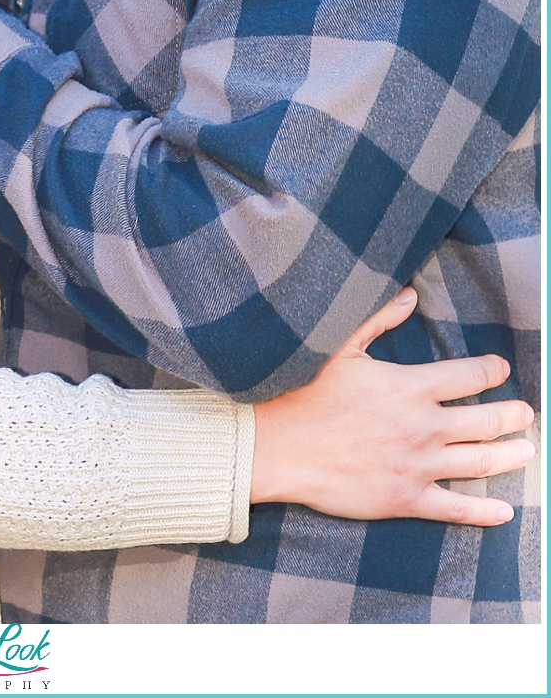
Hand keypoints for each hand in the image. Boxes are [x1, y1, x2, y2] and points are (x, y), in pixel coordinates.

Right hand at [251, 287, 534, 524]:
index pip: (470, 376)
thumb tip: (410, 295)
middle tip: (527, 413)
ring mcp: (418, 465)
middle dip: (514, 415)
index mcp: (411, 386)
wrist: (280, 446)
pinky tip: (503, 511)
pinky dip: (484, 511)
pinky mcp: (407, 498)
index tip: (500, 370)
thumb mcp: (342, 346)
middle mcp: (423, 426)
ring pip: (481, 462)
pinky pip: (457, 508)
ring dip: (511, 456)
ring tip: (527, 450)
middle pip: (487, 421)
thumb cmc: (307, 392)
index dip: (493, 371)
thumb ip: (380, 318)